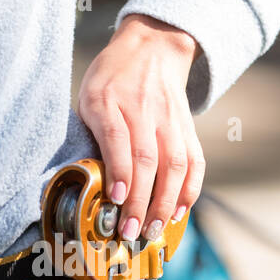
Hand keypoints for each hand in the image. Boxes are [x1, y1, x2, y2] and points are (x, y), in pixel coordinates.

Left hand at [77, 13, 205, 241]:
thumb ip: (89, 134)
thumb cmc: (111, 79)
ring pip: (173, 165)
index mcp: (108, 101)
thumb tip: (85, 181)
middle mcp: (143, 110)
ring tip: (152, 230)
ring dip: (164, 203)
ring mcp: (169, 120)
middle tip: (130, 231)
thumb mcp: (88, 97)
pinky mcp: (188, 128)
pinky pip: (194, 162)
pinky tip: (177, 212)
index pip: (117, 138)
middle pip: (147, 159)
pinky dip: (189, 190)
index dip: (120, 171)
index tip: (118, 199)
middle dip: (140, 200)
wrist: (153, 48)